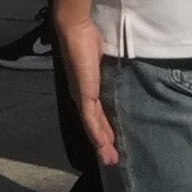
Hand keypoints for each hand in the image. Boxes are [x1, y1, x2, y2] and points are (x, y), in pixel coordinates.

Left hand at [54, 8, 114, 172]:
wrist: (75, 31)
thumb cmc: (88, 41)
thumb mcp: (101, 62)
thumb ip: (106, 72)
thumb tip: (116, 76)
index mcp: (85, 90)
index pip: (95, 116)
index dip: (103, 131)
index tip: (112, 144)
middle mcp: (82, 97)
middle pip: (93, 126)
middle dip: (103, 144)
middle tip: (112, 159)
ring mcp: (81, 98)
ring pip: (92, 127)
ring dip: (101, 144)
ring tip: (110, 159)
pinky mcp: (83, 95)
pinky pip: (91, 119)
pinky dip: (98, 133)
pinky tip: (103, 145)